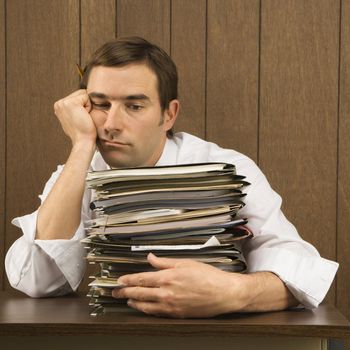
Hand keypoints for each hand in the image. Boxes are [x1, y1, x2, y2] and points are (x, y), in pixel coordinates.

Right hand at [54, 89, 96, 145]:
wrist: (83, 141)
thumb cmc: (83, 132)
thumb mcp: (74, 118)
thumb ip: (74, 109)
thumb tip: (80, 104)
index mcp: (59, 106)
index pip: (77, 96)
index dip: (83, 106)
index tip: (80, 119)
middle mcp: (58, 103)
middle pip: (80, 93)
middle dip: (85, 105)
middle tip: (82, 118)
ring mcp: (63, 102)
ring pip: (83, 94)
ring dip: (87, 106)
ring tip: (83, 117)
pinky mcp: (71, 102)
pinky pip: (87, 97)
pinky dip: (89, 107)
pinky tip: (84, 116)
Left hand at [112, 253, 249, 317]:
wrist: (224, 293)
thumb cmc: (208, 277)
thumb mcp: (185, 263)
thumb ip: (164, 261)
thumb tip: (151, 258)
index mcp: (168, 277)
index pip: (141, 279)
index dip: (128, 280)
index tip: (119, 280)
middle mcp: (167, 293)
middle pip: (139, 293)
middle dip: (125, 292)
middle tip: (116, 292)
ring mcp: (171, 306)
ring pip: (145, 306)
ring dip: (133, 302)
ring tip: (126, 300)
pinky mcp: (176, 315)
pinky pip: (156, 314)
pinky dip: (145, 310)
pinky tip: (142, 308)